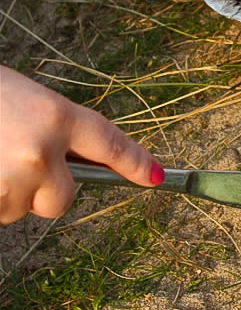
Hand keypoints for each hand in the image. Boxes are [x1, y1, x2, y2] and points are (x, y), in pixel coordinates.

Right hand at [0, 66, 162, 224]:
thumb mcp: (23, 99)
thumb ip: (54, 130)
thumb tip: (77, 163)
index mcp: (56, 116)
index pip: (111, 144)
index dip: (136, 164)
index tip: (155, 178)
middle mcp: (39, 150)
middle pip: (61, 200)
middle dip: (42, 193)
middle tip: (11, 163)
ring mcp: (8, 178)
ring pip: (16, 209)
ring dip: (1, 194)